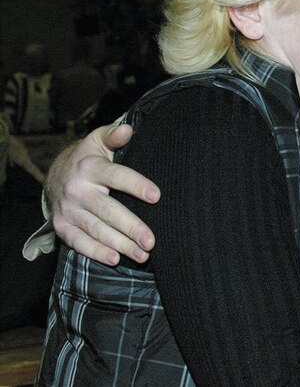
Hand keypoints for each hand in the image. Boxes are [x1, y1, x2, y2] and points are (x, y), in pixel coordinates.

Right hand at [45, 123, 159, 265]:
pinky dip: (96, 253)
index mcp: (90, 167)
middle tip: (151, 242)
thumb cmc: (88, 156)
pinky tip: (116, 259)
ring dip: (120, 245)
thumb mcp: (98, 140)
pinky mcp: (62, 227)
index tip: (156, 196)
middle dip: (131, 227)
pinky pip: (79, 243)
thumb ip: (114, 135)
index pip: (116, 176)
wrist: (54, 175)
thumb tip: (127, 128)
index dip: (136, 185)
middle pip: (108, 211)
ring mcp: (68, 211)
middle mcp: (77, 190)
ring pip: (97, 230)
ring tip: (143, 255)